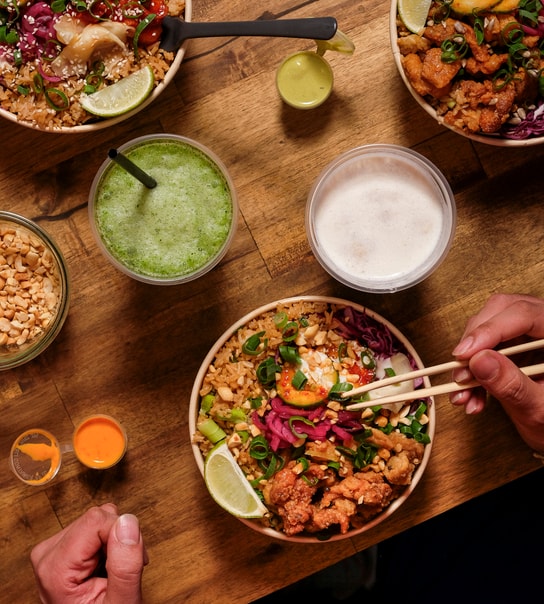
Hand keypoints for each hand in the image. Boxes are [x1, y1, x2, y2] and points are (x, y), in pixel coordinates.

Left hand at [31, 503, 146, 603]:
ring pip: (98, 519)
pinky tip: (105, 566)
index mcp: (55, 568)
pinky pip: (94, 527)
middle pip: (97, 518)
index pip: (97, 520)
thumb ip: (125, 565)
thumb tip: (128, 522)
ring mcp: (52, 549)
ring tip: (112, 570)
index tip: (126, 563)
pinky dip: (107, 543)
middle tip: (119, 571)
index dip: (122, 537)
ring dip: (113, 541)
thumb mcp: (120, 603)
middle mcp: (48, 554)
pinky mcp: (62, 546)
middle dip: (118, 539)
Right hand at [450, 293, 543, 453]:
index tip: (465, 354)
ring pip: (488, 326)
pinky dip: (472, 370)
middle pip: (502, 313)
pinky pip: (485, 344)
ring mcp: (530, 333)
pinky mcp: (515, 344)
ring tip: (464, 392)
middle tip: (461, 370)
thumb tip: (479, 360)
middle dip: (475, 343)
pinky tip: (470, 395)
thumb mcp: (540, 409)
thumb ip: (513, 385)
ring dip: (469, 360)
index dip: (491, 330)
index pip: (525, 314)